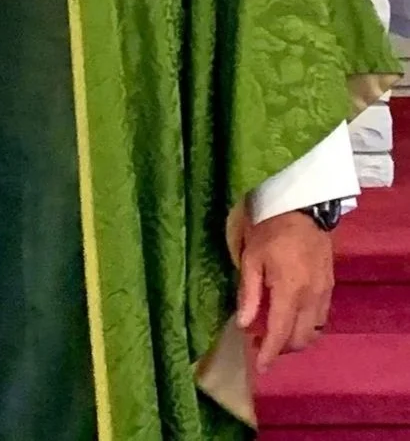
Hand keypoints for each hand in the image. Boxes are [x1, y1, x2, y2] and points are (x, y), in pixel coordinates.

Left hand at [237, 212, 333, 375]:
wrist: (302, 206)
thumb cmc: (269, 227)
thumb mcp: (251, 256)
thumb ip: (249, 292)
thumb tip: (244, 325)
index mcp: (290, 290)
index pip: (280, 333)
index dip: (269, 353)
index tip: (259, 367)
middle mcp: (311, 296)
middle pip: (299, 338)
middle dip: (280, 347)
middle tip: (259, 342)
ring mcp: (324, 292)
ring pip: (313, 331)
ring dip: (294, 338)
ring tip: (273, 330)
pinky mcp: (330, 285)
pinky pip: (320, 317)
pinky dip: (306, 325)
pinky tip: (290, 316)